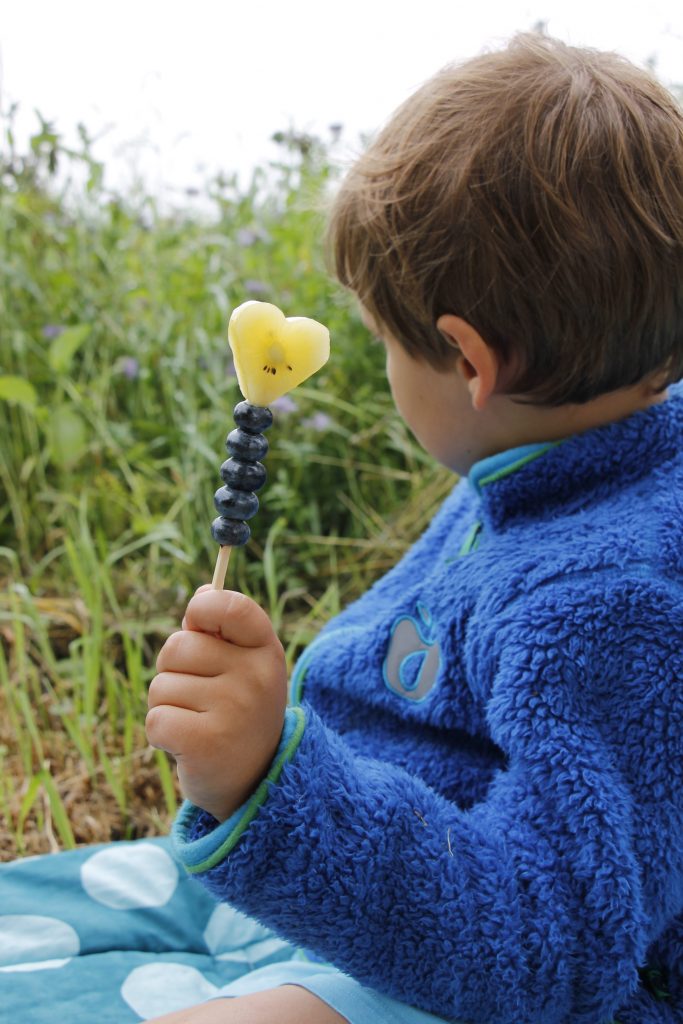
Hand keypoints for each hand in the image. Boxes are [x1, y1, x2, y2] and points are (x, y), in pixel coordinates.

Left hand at [146, 586, 287, 821]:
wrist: (254, 782)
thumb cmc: (238, 711)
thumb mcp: (242, 667)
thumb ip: (221, 630)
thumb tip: (201, 592)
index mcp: (265, 650)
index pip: (230, 606)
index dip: (202, 607)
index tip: (197, 621)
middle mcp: (255, 677)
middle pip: (177, 646)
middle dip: (173, 670)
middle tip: (198, 695)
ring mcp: (234, 710)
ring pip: (161, 685)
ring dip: (167, 704)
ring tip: (196, 722)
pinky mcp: (206, 743)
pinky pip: (155, 718)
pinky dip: (161, 733)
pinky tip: (186, 745)